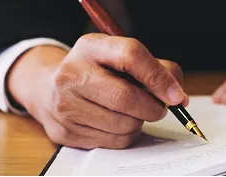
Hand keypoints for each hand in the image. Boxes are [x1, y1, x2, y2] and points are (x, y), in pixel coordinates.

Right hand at [8, 33, 187, 148]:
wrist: (48, 90)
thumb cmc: (95, 72)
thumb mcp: (117, 56)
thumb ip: (152, 68)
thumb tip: (177, 95)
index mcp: (90, 48)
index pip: (131, 55)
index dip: (159, 77)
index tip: (176, 94)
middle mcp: (72, 74)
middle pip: (126, 97)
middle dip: (153, 107)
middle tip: (160, 107)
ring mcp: (66, 106)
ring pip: (123, 124)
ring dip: (139, 122)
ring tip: (133, 112)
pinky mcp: (66, 132)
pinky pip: (113, 141)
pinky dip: (126, 135)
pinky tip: (118, 123)